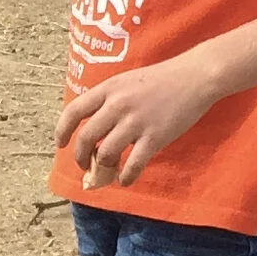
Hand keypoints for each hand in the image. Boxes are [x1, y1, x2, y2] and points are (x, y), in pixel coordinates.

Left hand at [56, 54, 222, 187]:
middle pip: (86, 138)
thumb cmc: (161, 79)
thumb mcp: (126, 81)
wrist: (195, 76)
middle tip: (84, 165)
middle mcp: (117, 105)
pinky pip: (133, 164)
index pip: (73, 112)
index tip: (61, 144)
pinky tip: (125, 180)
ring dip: (101, 169)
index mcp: (108, 89)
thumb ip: (108, 100)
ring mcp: (136, 122)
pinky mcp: (155, 136)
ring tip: (106, 172)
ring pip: (105, 154)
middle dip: (80, 157)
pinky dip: (126, 177)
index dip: (62, 131)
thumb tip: (92, 126)